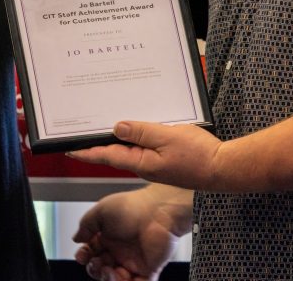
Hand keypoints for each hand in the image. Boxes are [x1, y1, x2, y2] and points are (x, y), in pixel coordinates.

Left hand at [67, 121, 222, 188]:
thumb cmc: (199, 155)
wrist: (224, 168)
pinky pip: (146, 147)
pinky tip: (139, 127)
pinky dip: (138, 137)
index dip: (86, 151)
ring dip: (119, 137)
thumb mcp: (167, 136)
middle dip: (100, 141)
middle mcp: (144, 165)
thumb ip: (141, 131)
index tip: (68, 148)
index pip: (107, 155)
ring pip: (131, 148)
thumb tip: (116, 128)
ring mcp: (155, 164)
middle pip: (116, 151)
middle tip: (84, 129)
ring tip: (106, 124)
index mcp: (141, 162)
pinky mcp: (166, 160)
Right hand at [72, 187, 190, 280]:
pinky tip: (122, 276)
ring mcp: (134, 261)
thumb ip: (86, 225)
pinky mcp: (149, 269)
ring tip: (109, 270)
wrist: (158, 211)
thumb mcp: (101, 210)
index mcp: (109, 236)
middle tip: (96, 263)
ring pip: (117, 280)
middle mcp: (121, 250)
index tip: (82, 256)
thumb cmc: (133, 206)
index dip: (85, 257)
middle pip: (102, 269)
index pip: (92, 253)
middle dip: (95, 270)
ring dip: (108, 279)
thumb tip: (76, 238)